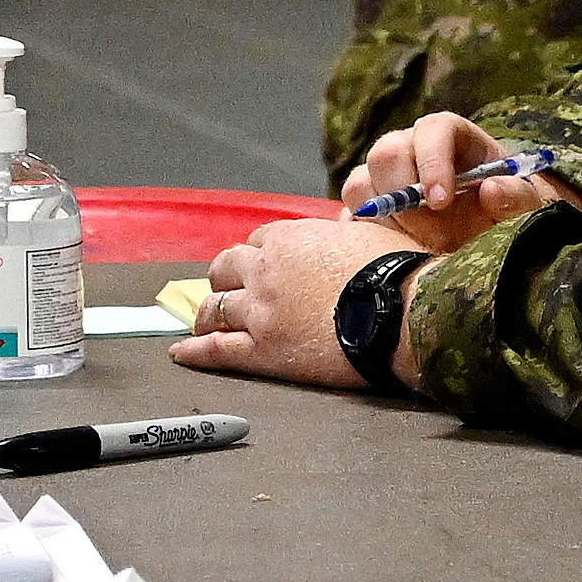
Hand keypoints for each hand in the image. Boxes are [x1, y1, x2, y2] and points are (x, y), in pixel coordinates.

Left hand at [168, 214, 412, 391]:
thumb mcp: (367, 233)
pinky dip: (194, 351)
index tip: (265, 266)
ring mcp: (259, 311)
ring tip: (201, 322)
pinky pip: (216, 350)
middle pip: (225, 268)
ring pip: (215, 307)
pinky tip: (181, 353)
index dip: (260, 255)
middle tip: (226, 289)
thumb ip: (343, 232)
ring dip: (207, 313)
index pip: (259, 241)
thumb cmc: (395, 270)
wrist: (401, 313)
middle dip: (224, 278)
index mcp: (289, 238)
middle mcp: (265, 270)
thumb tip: (343, 228)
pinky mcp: (261, 350)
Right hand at [334, 111, 553, 248]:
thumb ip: (517, 198)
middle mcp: (412, 149)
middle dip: (405, 196)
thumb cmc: (508, 212)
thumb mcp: (525, 206)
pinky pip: (350, 214)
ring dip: (383, 218)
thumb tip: (491, 190)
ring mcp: (385, 178)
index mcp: (452, 137)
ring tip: (414, 247)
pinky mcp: (369, 208)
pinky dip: (363, 234)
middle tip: (432, 236)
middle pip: (388, 152)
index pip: (433, 129)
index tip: (441, 201)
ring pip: (361, 183)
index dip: (432, 160)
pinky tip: (390, 253)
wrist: (487, 236)